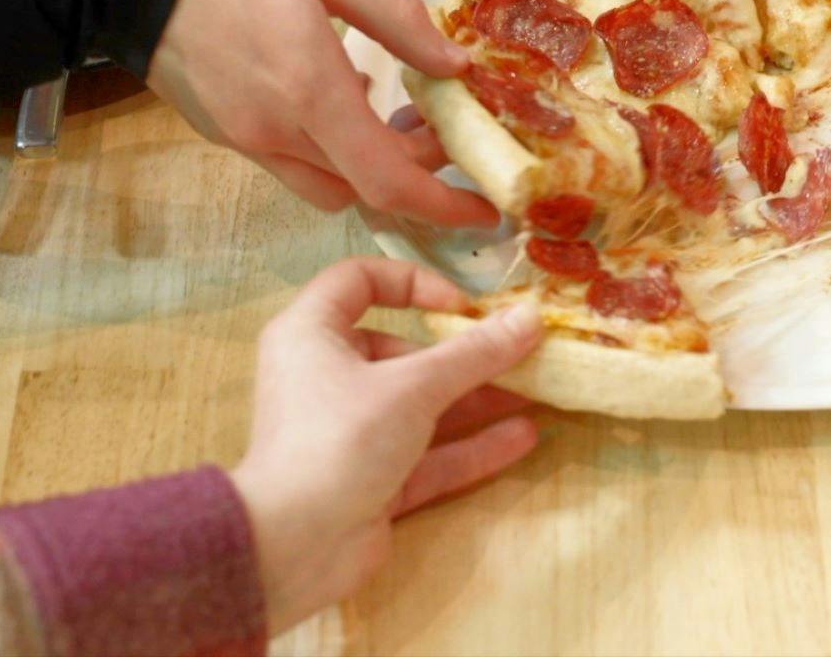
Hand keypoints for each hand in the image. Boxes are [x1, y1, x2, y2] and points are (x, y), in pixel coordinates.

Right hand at [146, 0, 498, 226]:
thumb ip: (398, 19)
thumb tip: (454, 64)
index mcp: (309, 92)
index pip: (389, 182)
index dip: (443, 205)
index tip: (483, 209)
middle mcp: (276, 133)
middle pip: (365, 191)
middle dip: (414, 175)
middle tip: (440, 129)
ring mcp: (244, 139)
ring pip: (327, 186)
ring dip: (369, 168)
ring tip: (391, 115)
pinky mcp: (223, 134)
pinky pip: (291, 164)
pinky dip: (330, 151)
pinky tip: (337, 97)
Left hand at [232, 258, 543, 630]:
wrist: (291, 548)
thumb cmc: (340, 439)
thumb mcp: (413, 387)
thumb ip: (474, 354)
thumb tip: (532, 317)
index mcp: (312, 335)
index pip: (358, 282)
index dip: (412, 282)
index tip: (461, 305)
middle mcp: (327, 378)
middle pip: (403, 352)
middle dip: (465, 356)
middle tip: (521, 354)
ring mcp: (351, 433)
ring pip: (421, 407)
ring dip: (478, 401)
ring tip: (538, 394)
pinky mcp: (372, 481)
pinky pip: (426, 455)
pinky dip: (470, 446)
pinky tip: (522, 438)